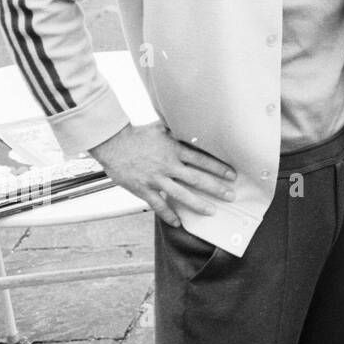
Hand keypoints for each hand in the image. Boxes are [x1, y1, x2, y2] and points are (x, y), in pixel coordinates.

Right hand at [89, 122, 237, 226]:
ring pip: (182, 194)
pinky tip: (178, 222)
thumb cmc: (136, 135)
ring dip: (198, 204)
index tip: (231, 175)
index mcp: (174, 150)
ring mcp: (156, 179)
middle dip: (216, 188)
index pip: (202, 160)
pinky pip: (158, 205)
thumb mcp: (161, 127)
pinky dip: (168, 214)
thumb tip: (193, 121)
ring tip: (211, 211)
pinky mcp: (144, 189)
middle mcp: (168, 165)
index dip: (219, 168)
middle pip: (197, 179)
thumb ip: (178, 128)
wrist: (112, 144)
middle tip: (230, 195)